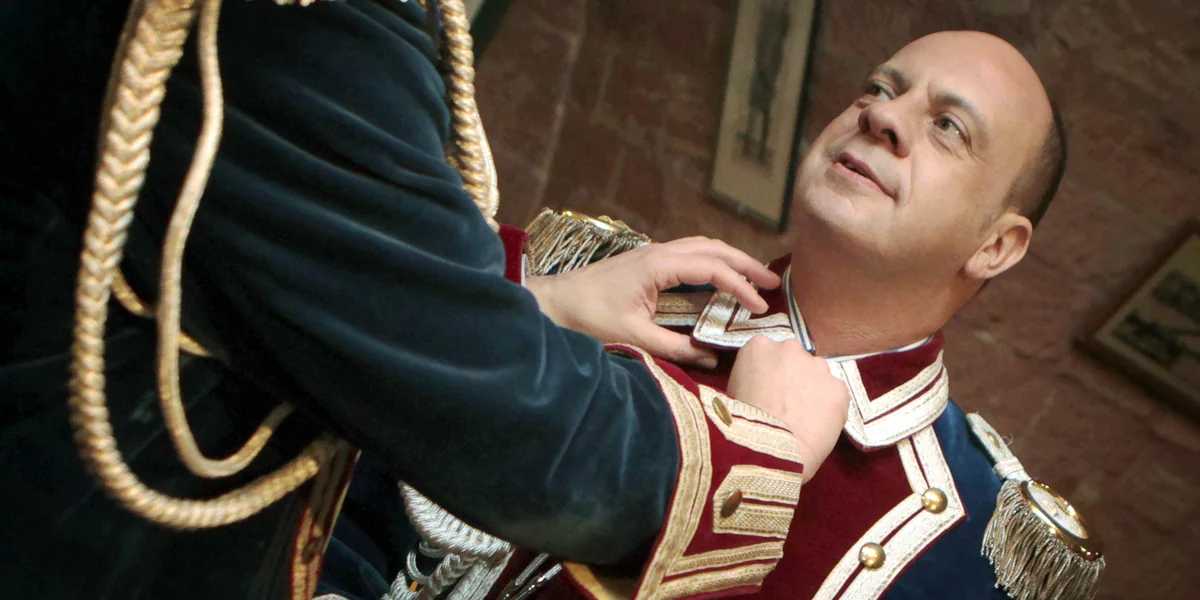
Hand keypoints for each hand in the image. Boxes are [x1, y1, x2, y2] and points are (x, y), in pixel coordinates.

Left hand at [526, 236, 780, 368]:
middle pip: (713, 247)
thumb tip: (712, 358)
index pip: (711, 268)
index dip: (739, 286)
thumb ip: (675, 348)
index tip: (760, 306)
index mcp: (657, 265)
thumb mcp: (633, 338)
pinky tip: (720, 279)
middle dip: (745, 263)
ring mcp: (652, 254)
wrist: (552, 303)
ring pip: (701, 246)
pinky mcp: (647, 262)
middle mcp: (658, 252)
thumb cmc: (587, 318)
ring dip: (729, 259)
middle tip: (774, 282)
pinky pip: (688, 255)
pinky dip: (711, 263)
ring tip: (754, 279)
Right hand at [726, 336, 848, 481]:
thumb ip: (753, 377)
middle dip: (794, 377)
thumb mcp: (734, 389)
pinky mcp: (838, 388)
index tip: (770, 390)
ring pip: (818, 377)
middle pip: (796, 360)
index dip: (770, 374)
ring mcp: (817, 366)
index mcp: (760, 346)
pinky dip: (829, 409)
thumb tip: (763, 387)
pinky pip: (835, 397)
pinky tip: (816, 426)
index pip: (769, 353)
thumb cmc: (742, 424)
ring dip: (814, 392)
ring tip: (803, 418)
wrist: (766, 448)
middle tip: (787, 404)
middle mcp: (790, 348)